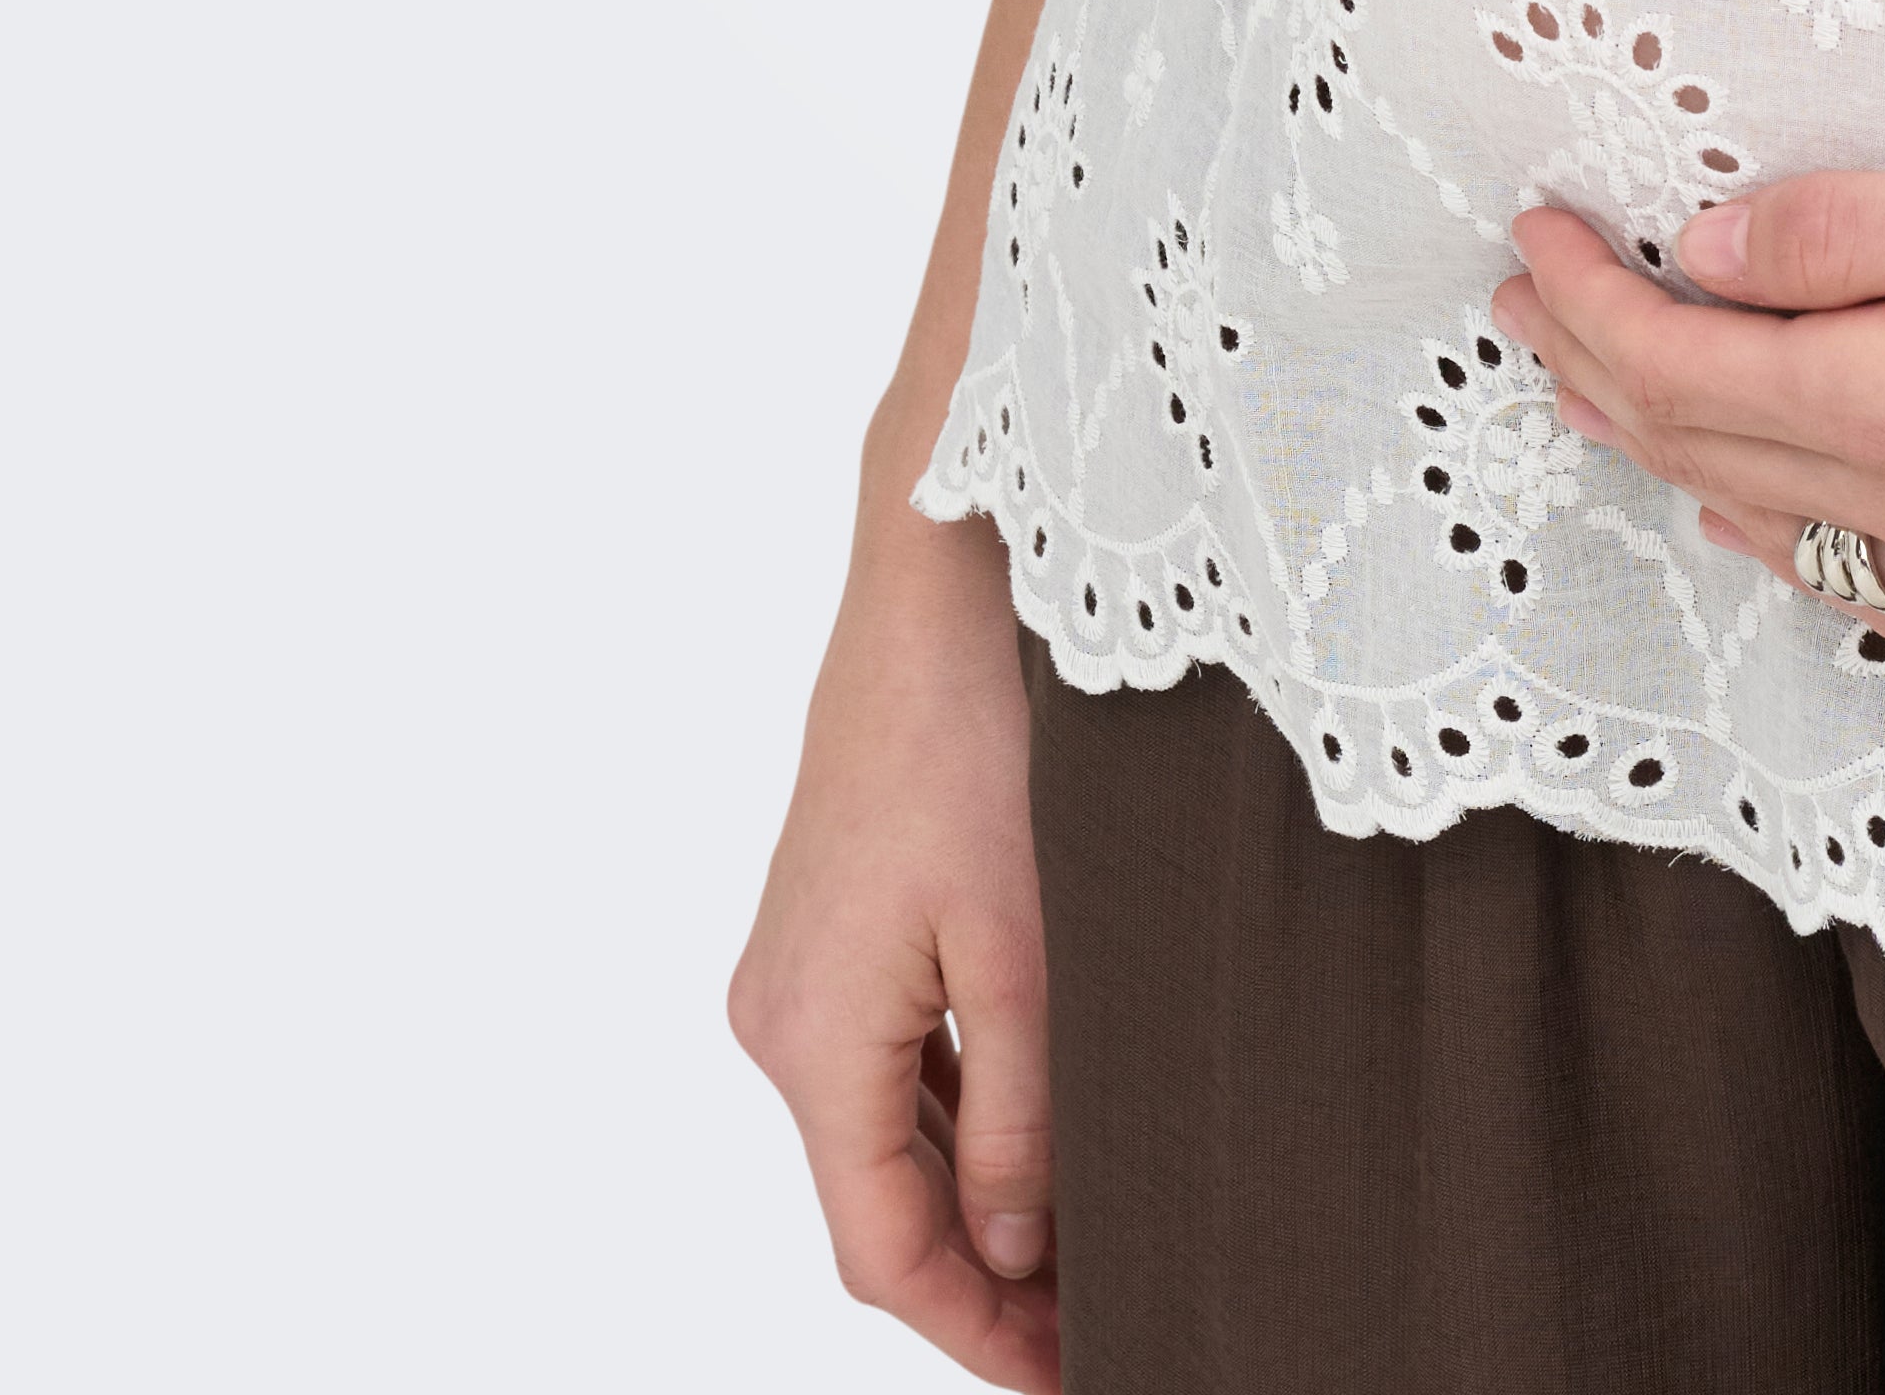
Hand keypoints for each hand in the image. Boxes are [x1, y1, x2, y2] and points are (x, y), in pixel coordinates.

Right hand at [728, 498, 1060, 1386]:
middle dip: (986, 1279)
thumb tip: (1009, 1258)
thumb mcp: (1028, 947)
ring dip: (976, 1199)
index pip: (884, 1251)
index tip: (1072, 1378)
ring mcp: (798, 965)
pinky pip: (891, 1058)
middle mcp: (779, 1016)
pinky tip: (1040, 1134)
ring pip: (887, 1131)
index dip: (977, 1334)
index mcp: (809, 1039)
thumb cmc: (982, 734)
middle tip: (1106, 1324)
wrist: (938, 570)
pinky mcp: (831, 918)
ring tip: (1093, 1249)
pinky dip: (959, 1116)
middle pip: (879, 1201)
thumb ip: (1020, 1120)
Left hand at [1491, 136, 1884, 654]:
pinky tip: (1769, 515)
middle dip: (1601, 370)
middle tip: (1528, 293)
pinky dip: (1790, 541)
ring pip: (1785, 532)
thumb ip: (1862, 227)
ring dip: (1674, 457)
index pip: (1693, 365)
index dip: (1594, 297)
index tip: (1533, 224)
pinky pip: (1879, 596)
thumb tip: (1708, 250)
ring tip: (1602, 388)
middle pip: (1715, 455)